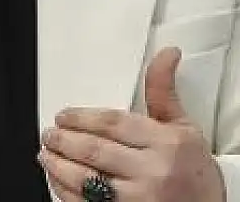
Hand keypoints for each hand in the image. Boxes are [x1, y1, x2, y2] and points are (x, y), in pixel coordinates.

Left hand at [37, 47, 225, 201]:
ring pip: (86, 179)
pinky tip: (57, 179)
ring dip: (58, 165)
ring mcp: (139, 199)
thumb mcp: (184, 127)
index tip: (64, 116)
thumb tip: (166, 53)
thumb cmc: (193, 170)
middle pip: (94, 151)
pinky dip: (65, 191)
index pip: (113, 124)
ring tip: (46, 153)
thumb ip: (163, 91)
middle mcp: (152, 172)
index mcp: (167, 144)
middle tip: (50, 133)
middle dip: (64, 140)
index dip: (82, 118)